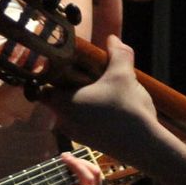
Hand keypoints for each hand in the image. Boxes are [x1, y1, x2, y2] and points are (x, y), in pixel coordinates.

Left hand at [44, 37, 163, 159]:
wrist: (144, 146)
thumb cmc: (127, 109)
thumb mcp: (123, 74)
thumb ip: (117, 53)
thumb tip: (112, 38)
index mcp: (62, 103)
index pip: (41, 87)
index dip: (49, 75)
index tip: (62, 66)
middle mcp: (63, 121)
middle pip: (57, 98)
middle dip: (69, 86)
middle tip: (85, 72)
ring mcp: (76, 134)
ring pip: (70, 111)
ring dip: (82, 100)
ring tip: (101, 88)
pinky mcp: (89, 142)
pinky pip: (82, 123)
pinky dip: (90, 113)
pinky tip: (109, 106)